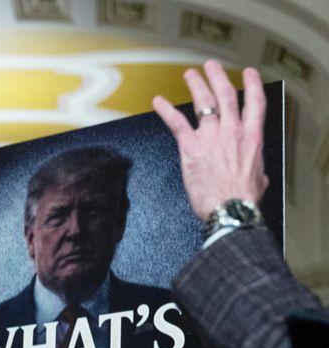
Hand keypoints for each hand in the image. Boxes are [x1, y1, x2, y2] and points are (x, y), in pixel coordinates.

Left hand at [152, 60, 268, 220]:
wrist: (230, 210)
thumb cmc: (242, 199)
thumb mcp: (260, 179)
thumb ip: (256, 168)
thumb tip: (256, 172)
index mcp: (252, 138)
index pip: (255, 103)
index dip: (252, 84)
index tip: (248, 73)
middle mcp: (232, 132)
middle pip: (226, 96)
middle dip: (218, 77)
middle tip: (211, 66)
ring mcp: (211, 137)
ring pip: (204, 103)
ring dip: (196, 85)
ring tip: (190, 74)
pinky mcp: (191, 147)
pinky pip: (177, 123)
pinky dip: (166, 110)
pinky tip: (158, 101)